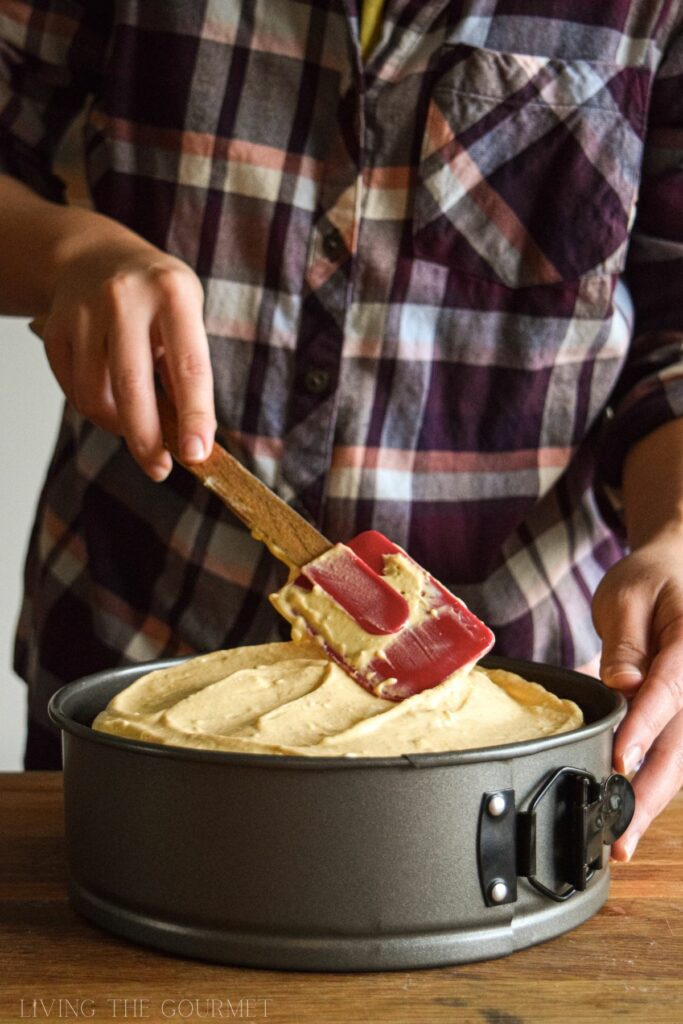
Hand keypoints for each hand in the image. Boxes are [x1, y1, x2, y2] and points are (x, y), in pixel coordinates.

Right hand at [32, 242, 215, 480]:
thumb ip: (188, 373)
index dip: (194, 416)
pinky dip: (96, 408)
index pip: (189, 366)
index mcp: (173, 293)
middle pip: (132, 386)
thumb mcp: (187, 318)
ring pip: (96, 396)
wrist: (94, 254)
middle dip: (147, 439)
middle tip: (159, 469)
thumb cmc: (156, 298)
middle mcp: (125, 297)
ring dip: (120, 425)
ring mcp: (83, 310)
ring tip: (138, 423)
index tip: (197, 455)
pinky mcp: (54, 329)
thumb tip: (192, 441)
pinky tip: (111, 399)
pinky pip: (74, 391)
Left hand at [592, 530, 682, 860]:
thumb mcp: (627, 596)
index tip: (619, 761)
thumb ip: (624, 643)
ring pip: (682, 758)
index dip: (642, 730)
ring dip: (653, 799)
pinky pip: (678, 752)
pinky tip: (632, 813)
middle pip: (681, 743)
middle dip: (649, 792)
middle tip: (620, 835)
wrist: (681, 570)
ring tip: (622, 839)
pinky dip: (657, 784)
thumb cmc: (652, 580)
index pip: (667, 692)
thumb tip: (623, 685)